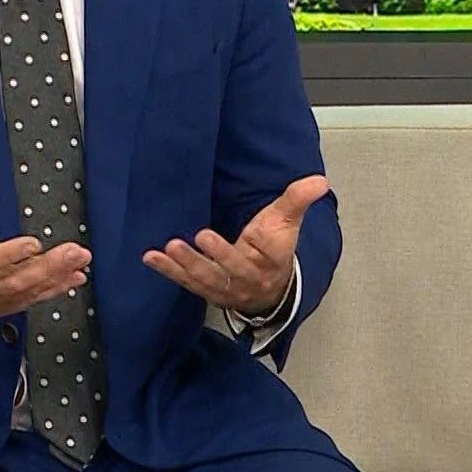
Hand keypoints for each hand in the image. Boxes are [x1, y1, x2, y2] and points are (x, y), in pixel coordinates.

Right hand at [0, 152, 91, 327]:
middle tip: (76, 251)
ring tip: (80, 265)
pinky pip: (22, 304)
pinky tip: (70, 281)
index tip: (34, 243)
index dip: (9, 255)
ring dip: (54, 281)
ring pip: (22, 296)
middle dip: (47, 267)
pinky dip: (48, 293)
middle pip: (12, 282)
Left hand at [142, 175, 327, 315]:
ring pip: (204, 280)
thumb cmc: (275, 247)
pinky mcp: (208, 290)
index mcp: (269, 262)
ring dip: (182, 266)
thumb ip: (298, 200)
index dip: (232, 251)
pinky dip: (168, 271)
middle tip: (184, 241)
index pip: (254, 258)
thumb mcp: (287, 222)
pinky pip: (187, 282)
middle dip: (204, 259)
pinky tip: (151, 258)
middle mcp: (247, 281)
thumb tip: (320, 180)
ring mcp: (226, 289)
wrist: (271, 287)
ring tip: (165, 250)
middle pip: (225, 273)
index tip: (213, 235)